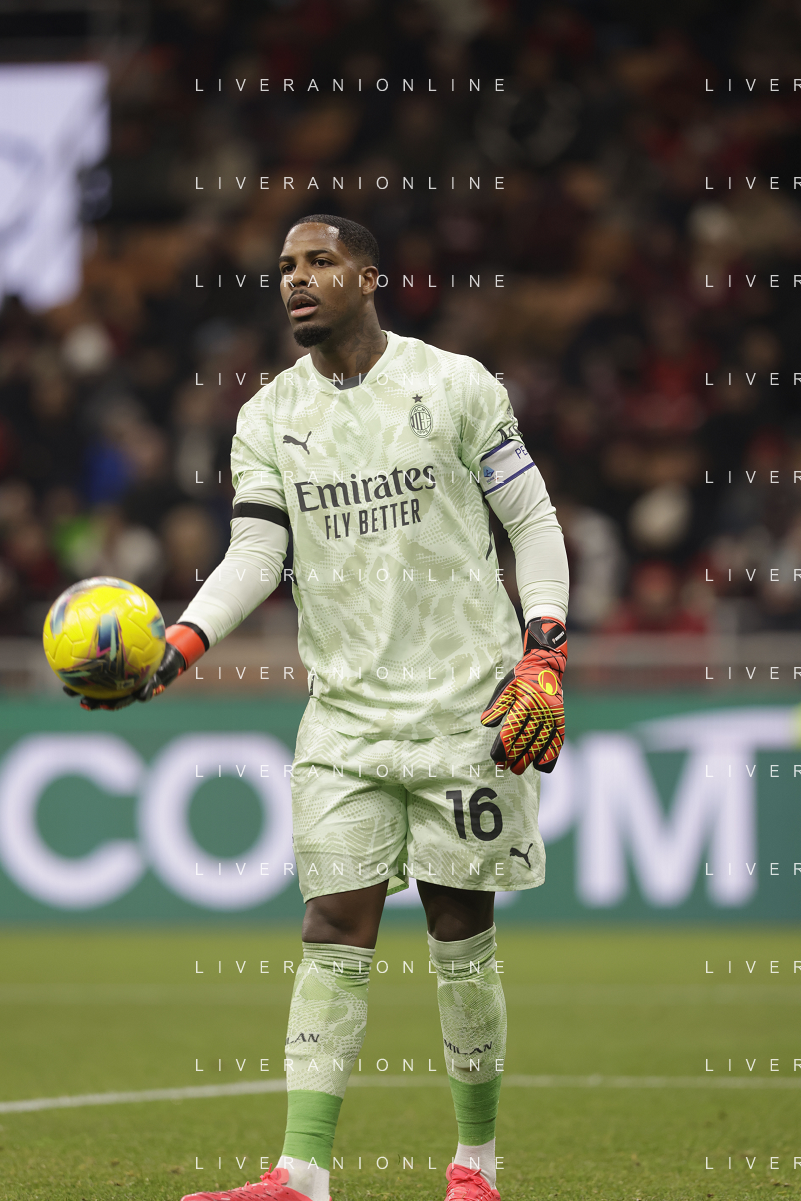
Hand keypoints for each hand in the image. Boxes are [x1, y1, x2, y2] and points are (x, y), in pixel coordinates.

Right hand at [63, 623, 206, 711]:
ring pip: (125, 699)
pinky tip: (141, 694)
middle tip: (82, 702)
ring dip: (115, 704)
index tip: (65, 688)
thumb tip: (93, 607)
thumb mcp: (131, 627)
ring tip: (106, 706)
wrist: (171, 645)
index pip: (94, 683)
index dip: (79, 687)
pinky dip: (145, 693)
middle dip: (93, 701)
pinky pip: (148, 691)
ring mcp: (139, 685)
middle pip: (105, 696)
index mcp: (115, 673)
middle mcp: (125, 682)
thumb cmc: (148, 635)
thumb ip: (113, 623)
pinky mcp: (155, 686)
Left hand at [480, 616, 566, 774]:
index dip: (503, 746)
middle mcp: (541, 710)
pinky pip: (557, 741)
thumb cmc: (522, 678)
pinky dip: (550, 755)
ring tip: (517, 770)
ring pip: (542, 743)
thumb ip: (497, 706)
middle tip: (503, 767)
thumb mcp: (506, 687)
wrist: (547, 666)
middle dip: (514, 756)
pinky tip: (540, 766)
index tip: (495, 757)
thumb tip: (486, 724)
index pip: (512, 729)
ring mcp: (553, 716)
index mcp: (525, 701)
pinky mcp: (561, 720)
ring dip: (529, 759)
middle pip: (527, 739)